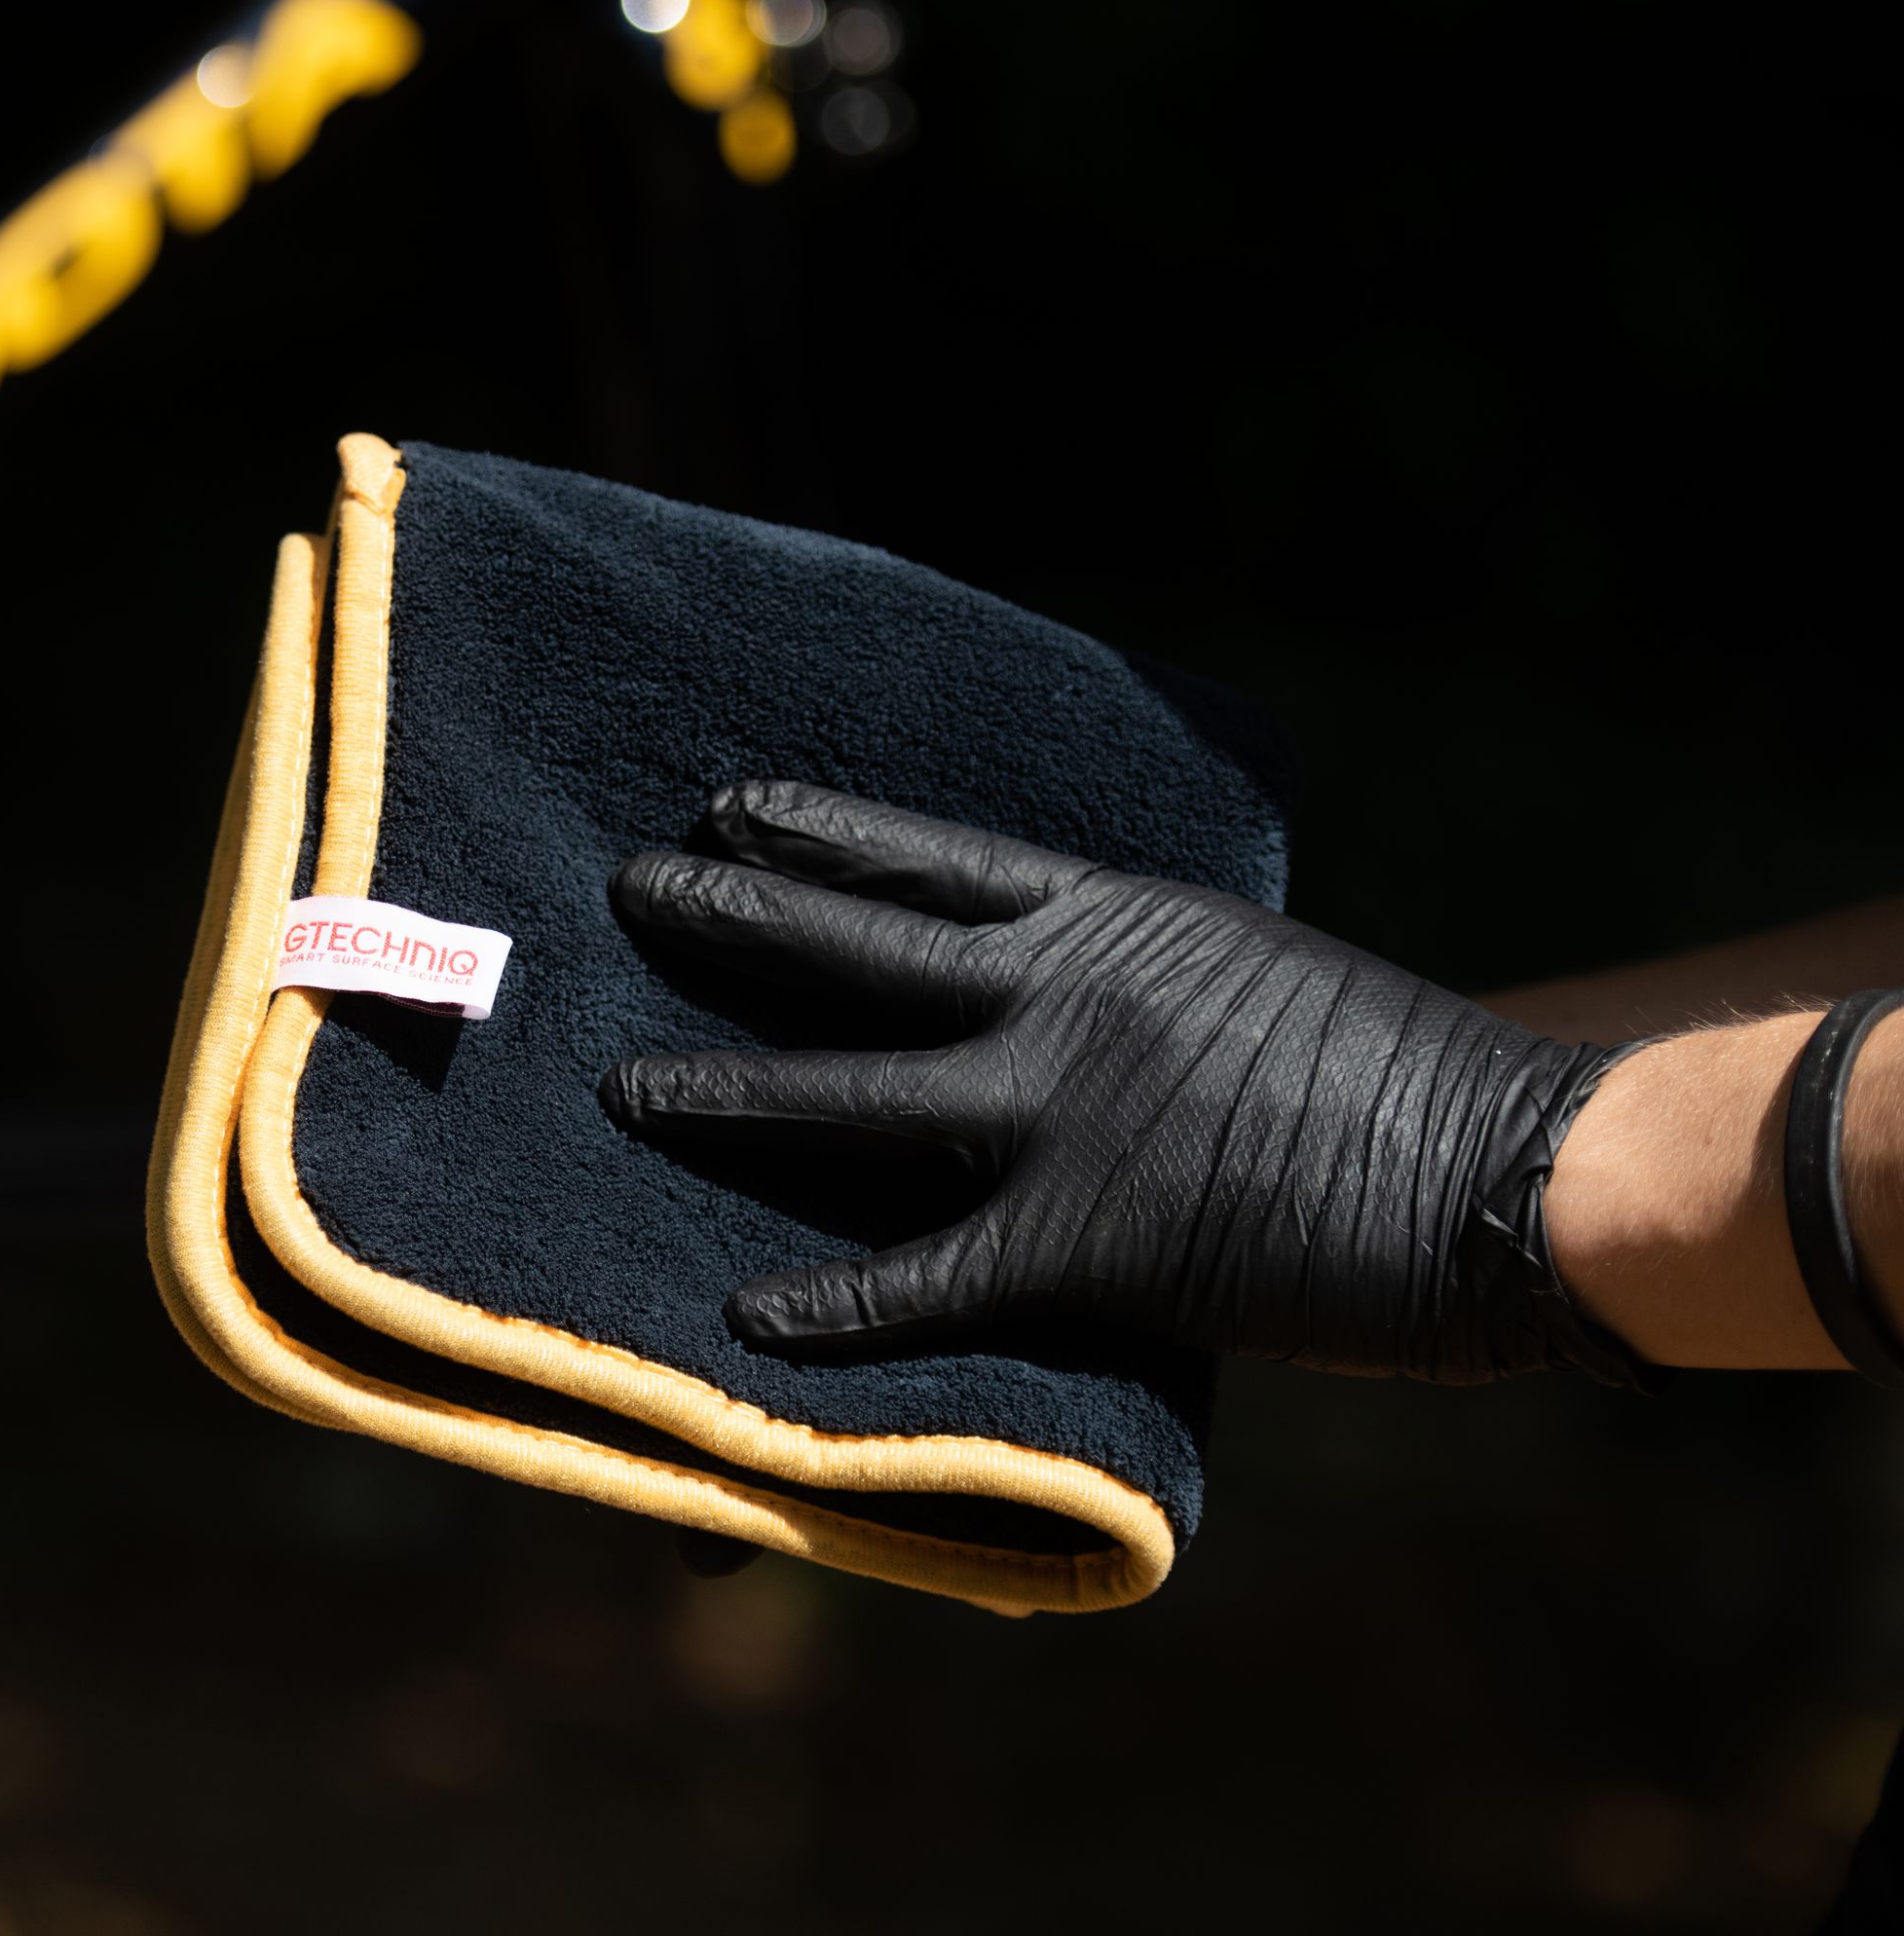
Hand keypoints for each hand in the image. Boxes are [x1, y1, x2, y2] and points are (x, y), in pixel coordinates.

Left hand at [602, 782, 1648, 1385]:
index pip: (927, 854)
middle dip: (732, 917)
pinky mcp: (1088, 1239)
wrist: (1496, 1157)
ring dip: (728, 1092)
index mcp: (1111, 920)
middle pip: (855, 945)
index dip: (819, 827)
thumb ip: (1137, 974)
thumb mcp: (1245, 968)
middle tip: (632, 892)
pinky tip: (749, 1314)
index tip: (728, 807)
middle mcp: (1062, 995)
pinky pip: (925, 1274)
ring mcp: (1064, 1111)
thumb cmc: (1390, 1064)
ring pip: (850, 1096)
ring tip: (624, 1088)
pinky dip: (835, 1301)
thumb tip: (1066, 974)